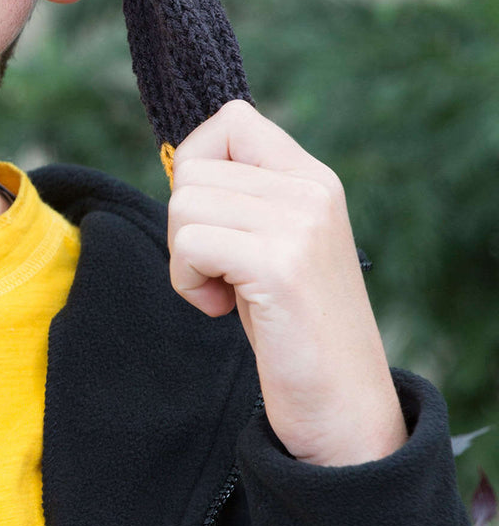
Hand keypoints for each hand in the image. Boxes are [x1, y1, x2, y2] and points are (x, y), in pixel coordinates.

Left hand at [168, 100, 408, 465]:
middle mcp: (311, 190)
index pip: (232, 118)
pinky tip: (223, 309)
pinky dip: (188, 283)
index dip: (199, 160)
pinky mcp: (279, 265)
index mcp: (312, 177)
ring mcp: (298, 224)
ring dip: (185, 259)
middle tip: (222, 270)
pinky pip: (189, 245)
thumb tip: (180, 161)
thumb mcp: (274, 241)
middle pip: (193, 170)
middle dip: (186, 225)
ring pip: (183, 206)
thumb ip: (243, 195)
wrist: (345, 408)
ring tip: (228, 291)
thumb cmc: (293, 324)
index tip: (212, 215)